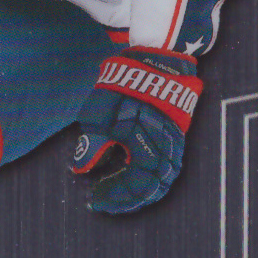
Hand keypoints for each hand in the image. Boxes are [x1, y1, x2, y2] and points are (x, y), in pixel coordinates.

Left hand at [72, 48, 201, 213]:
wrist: (155, 58)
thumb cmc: (123, 85)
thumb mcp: (99, 116)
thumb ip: (92, 146)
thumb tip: (80, 168)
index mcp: (148, 145)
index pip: (136, 185)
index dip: (115, 196)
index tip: (95, 199)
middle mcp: (167, 148)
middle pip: (153, 187)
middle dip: (128, 197)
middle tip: (105, 199)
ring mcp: (175, 140)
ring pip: (164, 177)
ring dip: (141, 188)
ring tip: (117, 190)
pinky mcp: (176, 132)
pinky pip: (168, 163)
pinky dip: (151, 174)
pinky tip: (132, 173)